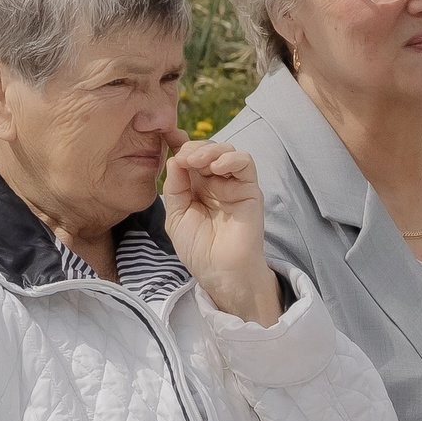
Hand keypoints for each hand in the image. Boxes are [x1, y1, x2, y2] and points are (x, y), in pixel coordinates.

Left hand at [162, 140, 278, 326]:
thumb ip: (175, 187)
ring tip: (197, 162)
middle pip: (207, 150)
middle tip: (185, 159)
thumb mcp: (176, 215)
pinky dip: (231, 159)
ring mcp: (233, 184)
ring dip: (211, 151)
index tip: (172, 156)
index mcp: (195, 187)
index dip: (181, 150)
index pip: (190, 157)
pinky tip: (216, 168)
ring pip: (227, 151)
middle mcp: (215, 182)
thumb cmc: (198, 249)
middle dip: (194, 149)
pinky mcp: (250, 189)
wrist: (220, 271)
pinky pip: (245, 163)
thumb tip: (174, 158)